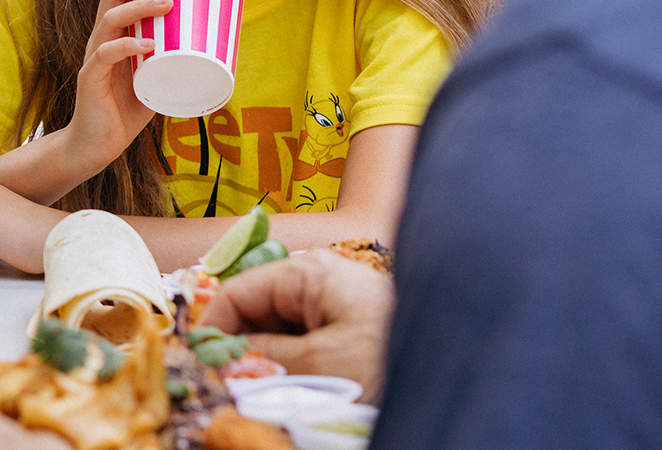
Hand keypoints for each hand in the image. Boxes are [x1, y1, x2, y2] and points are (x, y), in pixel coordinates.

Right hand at [66, 0, 170, 170]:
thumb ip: (172, 61)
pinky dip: (127, 47)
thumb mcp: (154, 78)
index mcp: (111, 35)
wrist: (96, 145)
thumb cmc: (125, 110)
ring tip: (166, 4)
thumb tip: (213, 45)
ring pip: (109, 20)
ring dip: (139, 8)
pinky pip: (105, 56)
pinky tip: (147, 45)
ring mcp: (93, 59)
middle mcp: (99, 40)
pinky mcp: (91, 80)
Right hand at [197, 250, 393, 401]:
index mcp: (306, 272)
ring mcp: (335, 301)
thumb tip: (223, 358)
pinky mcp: (350, 324)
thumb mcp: (317, 365)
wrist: (461, 366)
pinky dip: (294, 364)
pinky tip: (296, 385)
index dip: (213, 327)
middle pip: (256, 310)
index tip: (200, 363)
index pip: (236, 291)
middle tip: (233, 384)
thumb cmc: (389, 357)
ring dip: (268, 360)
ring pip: (279, 329)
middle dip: (242, 346)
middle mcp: (318, 278)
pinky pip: (305, 340)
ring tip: (268, 389)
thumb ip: (262, 357)